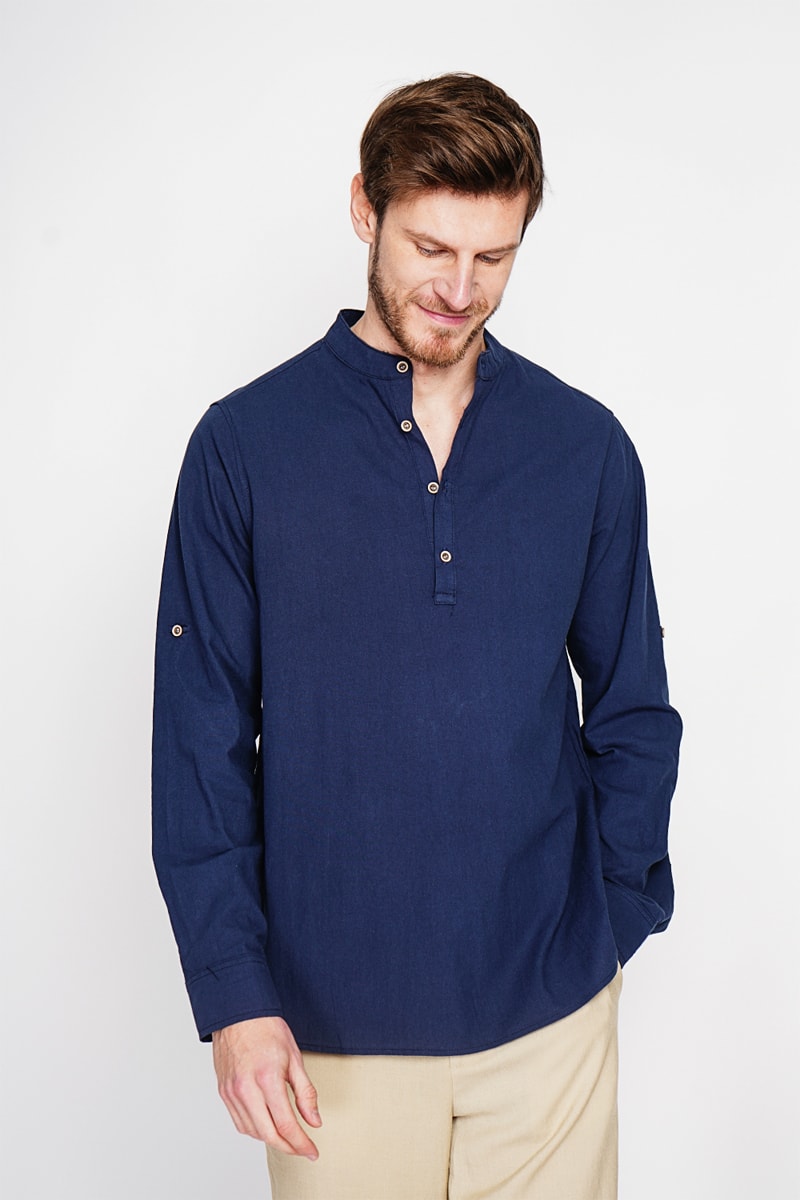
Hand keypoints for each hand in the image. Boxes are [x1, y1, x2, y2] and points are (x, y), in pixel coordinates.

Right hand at [212, 1016, 321, 1158]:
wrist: (238, 1013)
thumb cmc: (267, 1029)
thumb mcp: (294, 1057)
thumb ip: (305, 1093)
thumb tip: (314, 1121)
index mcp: (267, 1078)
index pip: (286, 1124)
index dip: (301, 1143)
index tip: (312, 1152)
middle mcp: (246, 1089)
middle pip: (268, 1135)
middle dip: (288, 1147)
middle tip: (303, 1149)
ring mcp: (232, 1092)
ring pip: (252, 1132)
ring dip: (272, 1139)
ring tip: (288, 1136)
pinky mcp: (223, 1092)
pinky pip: (239, 1122)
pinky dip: (255, 1130)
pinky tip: (267, 1126)